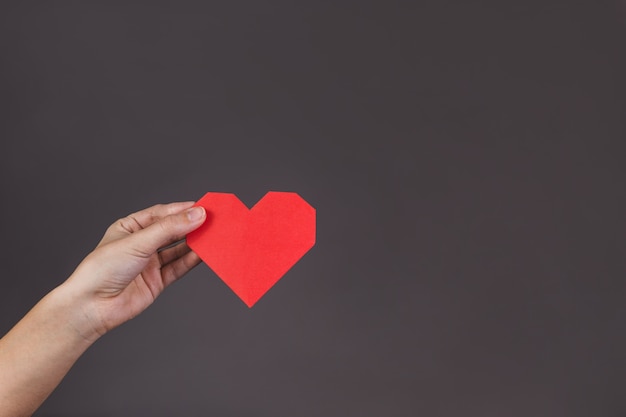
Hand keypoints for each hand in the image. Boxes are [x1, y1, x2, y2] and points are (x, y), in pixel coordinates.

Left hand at [64, 202, 205, 340]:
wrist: (92, 307)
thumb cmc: (102, 269)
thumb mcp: (138, 242)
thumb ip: (169, 229)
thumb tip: (196, 215)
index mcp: (130, 227)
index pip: (161, 214)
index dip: (182, 210)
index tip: (203, 208)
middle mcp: (141, 244)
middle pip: (172, 231)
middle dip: (191, 226)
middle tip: (213, 221)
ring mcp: (150, 263)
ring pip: (178, 249)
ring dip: (195, 244)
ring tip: (213, 237)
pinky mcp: (157, 281)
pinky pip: (179, 267)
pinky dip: (192, 261)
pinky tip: (204, 254)